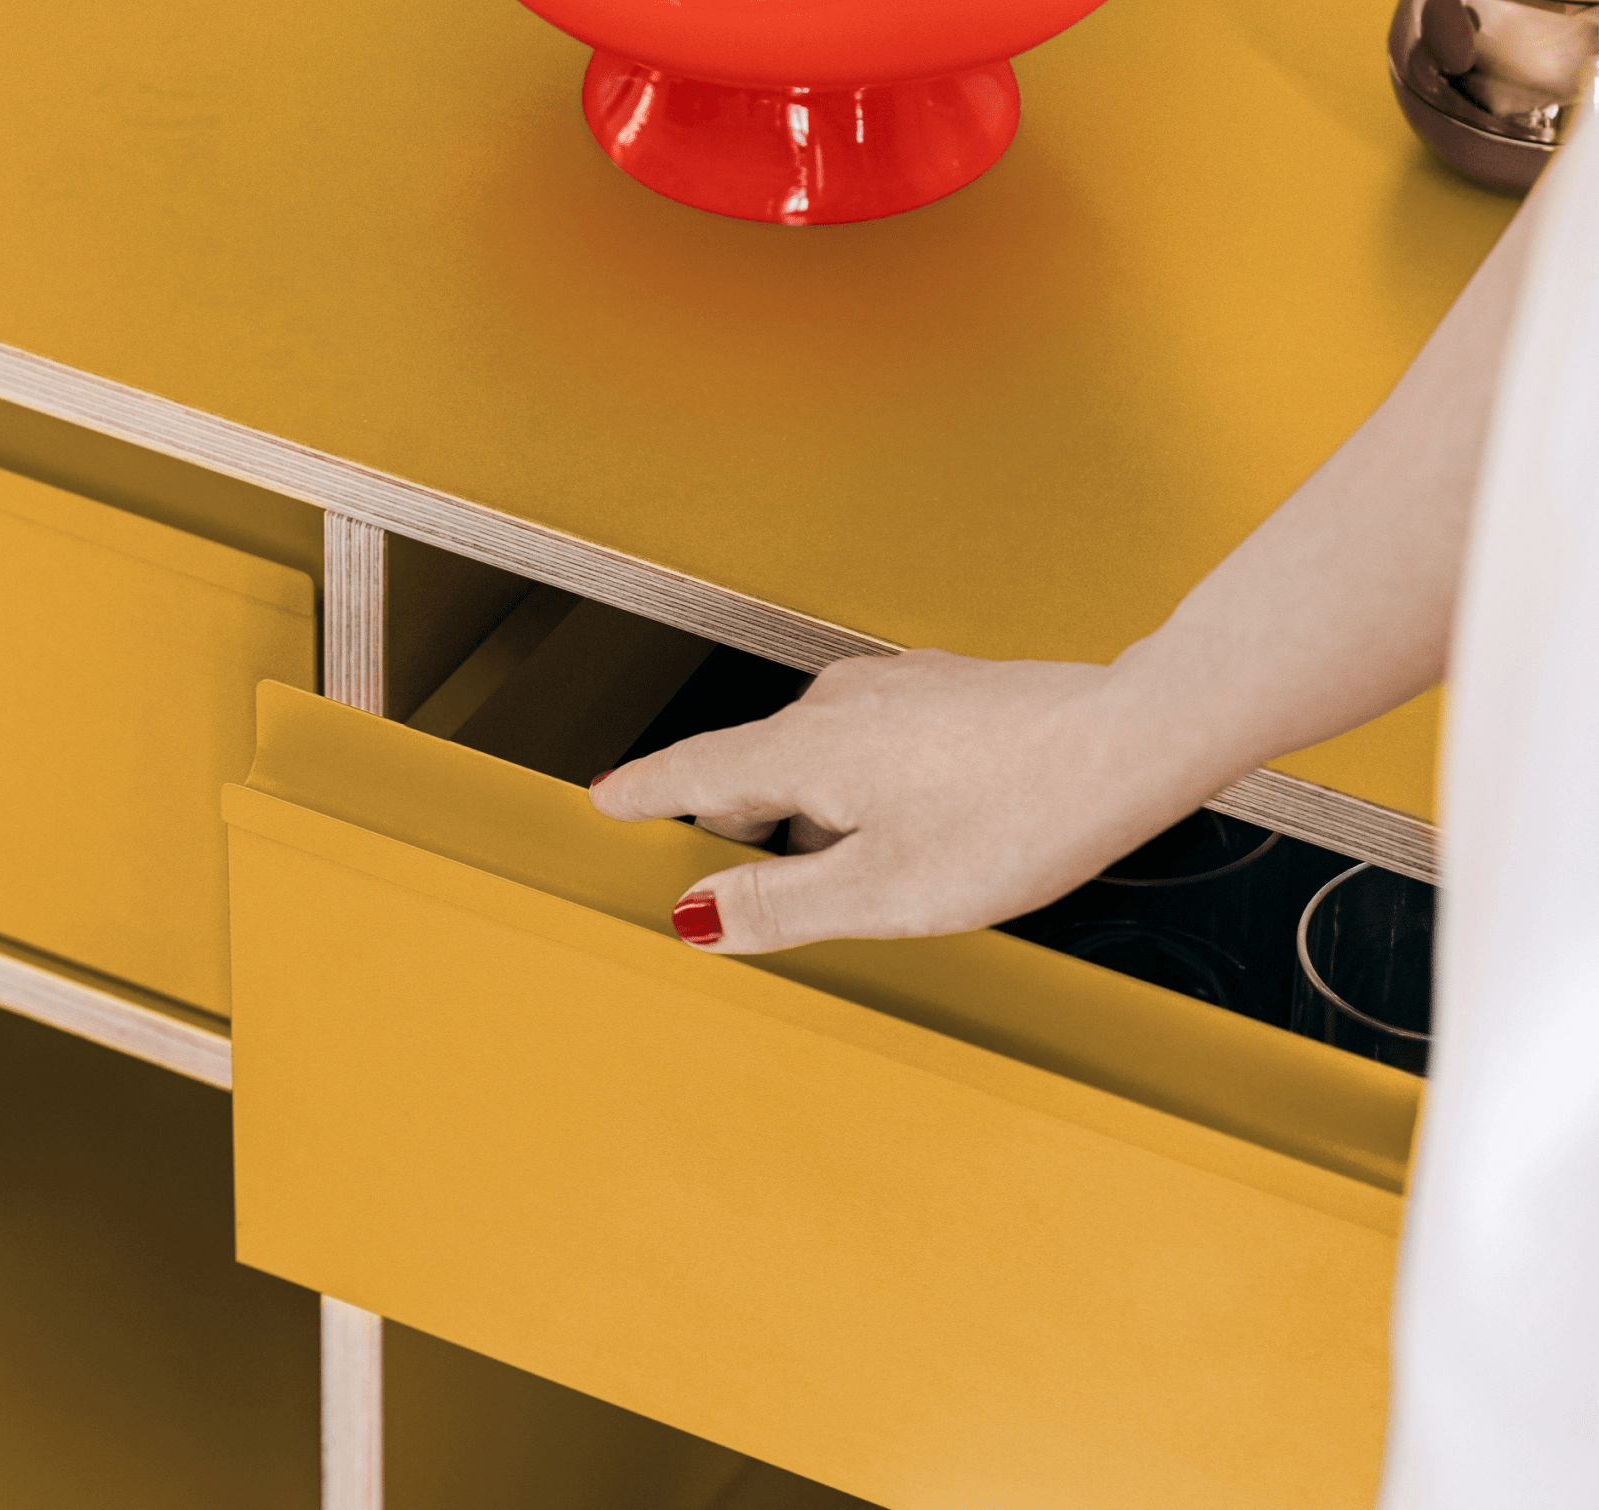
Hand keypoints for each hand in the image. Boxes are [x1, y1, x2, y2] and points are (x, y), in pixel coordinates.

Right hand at [588, 648, 1229, 953]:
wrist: (1132, 741)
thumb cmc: (1021, 814)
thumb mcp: (882, 890)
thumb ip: (777, 905)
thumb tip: (696, 915)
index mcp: (805, 749)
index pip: (694, 772)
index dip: (645, 794)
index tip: (606, 800)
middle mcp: (839, 703)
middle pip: (752, 764)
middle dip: (734, 816)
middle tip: (726, 869)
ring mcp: (894, 689)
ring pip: (815, 753)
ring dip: (808, 804)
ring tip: (839, 864)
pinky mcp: (943, 691)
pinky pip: (868, 741)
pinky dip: (859, 782)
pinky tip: (908, 819)